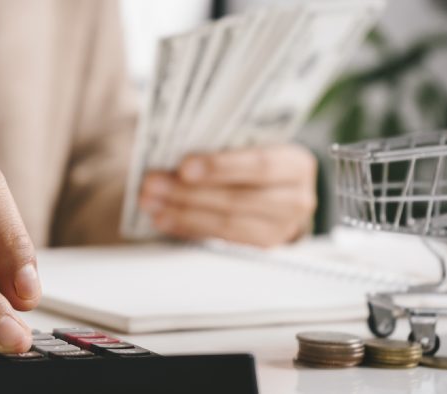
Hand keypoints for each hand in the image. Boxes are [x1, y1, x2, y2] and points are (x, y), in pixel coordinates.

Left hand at [138, 144, 316, 246]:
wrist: (276, 189)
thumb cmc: (253, 157)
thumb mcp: (249, 143)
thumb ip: (224, 141)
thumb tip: (172, 143)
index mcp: (295, 164)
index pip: (259, 165)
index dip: (220, 167)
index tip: (184, 166)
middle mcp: (296, 199)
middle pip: (238, 199)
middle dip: (189, 192)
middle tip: (152, 184)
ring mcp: (281, 229)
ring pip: (227, 224)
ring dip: (182, 213)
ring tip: (150, 203)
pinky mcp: (260, 248)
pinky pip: (220, 240)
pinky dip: (188, 228)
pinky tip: (163, 219)